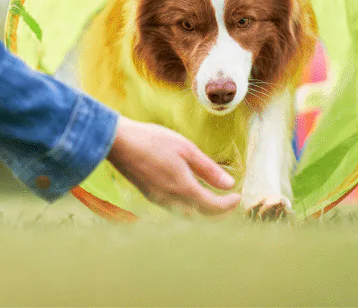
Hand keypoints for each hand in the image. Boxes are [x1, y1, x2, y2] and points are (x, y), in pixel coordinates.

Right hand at [107, 116, 240, 216]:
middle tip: (229, 203)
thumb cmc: (154, 141)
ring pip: (187, 215)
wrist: (119, 143)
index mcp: (183, 188)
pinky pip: (175, 209)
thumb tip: (229, 184)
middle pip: (201, 216)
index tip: (238, 196)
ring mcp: (159, 200)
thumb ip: (208, 169)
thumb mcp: (186, 149)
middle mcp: (171, 200)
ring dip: (203, 212)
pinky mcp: (150, 196)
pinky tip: (192, 195)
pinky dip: (189, 207)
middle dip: (218, 213)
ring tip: (214, 199)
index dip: (228, 205)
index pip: (212, 206)